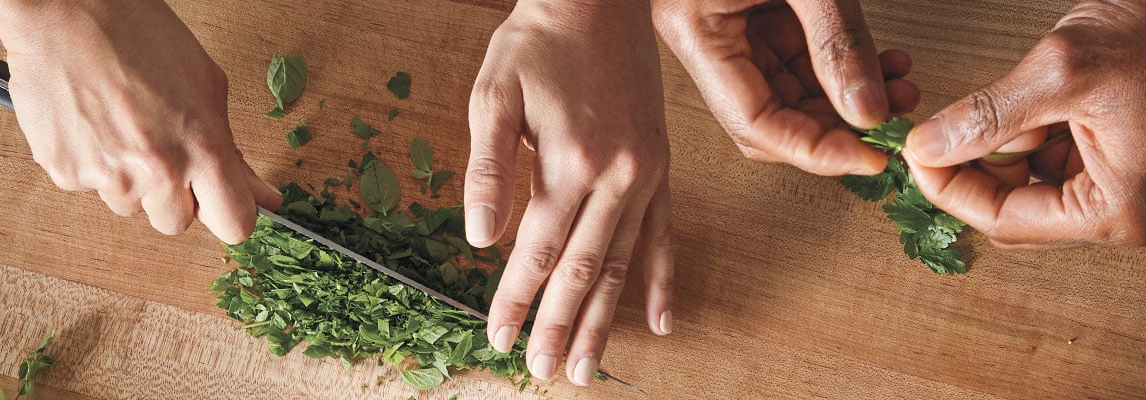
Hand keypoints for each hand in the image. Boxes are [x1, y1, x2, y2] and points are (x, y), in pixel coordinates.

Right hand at [0, 1, 280, 243]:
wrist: (66, 12)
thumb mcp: (207, 87)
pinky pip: (89, 189)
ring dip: (132, 181)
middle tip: (163, 151)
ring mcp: (107, 176)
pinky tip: (93, 123)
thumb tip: (264, 196)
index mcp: (202, 149)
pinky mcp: (64, 173)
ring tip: (122, 126)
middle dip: (175, 197)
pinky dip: (93, 165)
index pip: (235, 224)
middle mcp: (156, 171)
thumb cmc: (140, 36)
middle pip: (176, 224)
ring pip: (130, 207)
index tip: (222, 201)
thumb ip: (233, 152)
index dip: (229, 213)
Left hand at [464, 0, 673, 385]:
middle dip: (559, 326)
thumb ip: (489, 169)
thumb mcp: (494, 95)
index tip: (498, 336)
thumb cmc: (538, 42)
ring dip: (605, 320)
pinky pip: (664, 236)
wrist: (597, 0)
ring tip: (586, 364)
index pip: (538, 250)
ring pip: (624, 264)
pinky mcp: (660, 169)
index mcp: (572, 161)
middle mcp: (616, 177)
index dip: (515, 299)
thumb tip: (481, 236)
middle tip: (544, 371)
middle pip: (585, 270)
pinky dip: (661, 281)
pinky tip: (660, 320)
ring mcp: (645, 176)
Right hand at [654, 0, 920, 175]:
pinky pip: (797, 58)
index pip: (753, 122)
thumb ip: (837, 40)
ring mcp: (727, 28)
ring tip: (900, 90)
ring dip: (848, 100)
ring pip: (789, 92)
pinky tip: (883, 66)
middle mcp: (704, 37)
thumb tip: (869, 112)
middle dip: (836, 129)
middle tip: (889, 132)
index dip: (815, 150)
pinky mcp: (750, 13)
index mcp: (693, 29)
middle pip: (770, 117)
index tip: (870, 157)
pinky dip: (841, 68)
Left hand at [900, 0, 1145, 247]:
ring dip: (1003, 148)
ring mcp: (1132, 190)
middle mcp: (1129, 215)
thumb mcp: (1061, 71)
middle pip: (1017, 213)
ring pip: (1033, 186)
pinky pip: (1060, 162)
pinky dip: (1033, 134)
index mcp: (1119, 212)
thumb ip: (986, 116)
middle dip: (974, 171)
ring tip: (1004, 100)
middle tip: (936, 128)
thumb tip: (925, 148)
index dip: (950, 187)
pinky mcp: (1131, 160)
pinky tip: (1033, 97)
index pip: (1004, 221)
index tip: (913, 150)